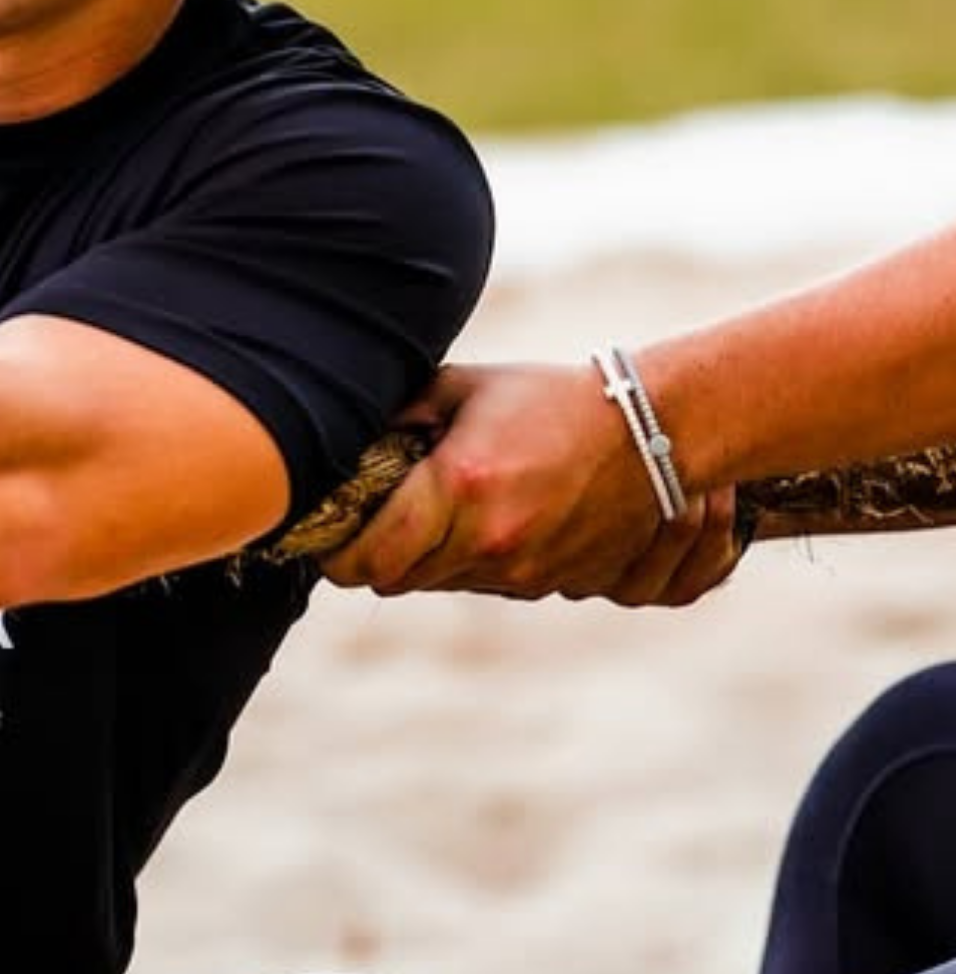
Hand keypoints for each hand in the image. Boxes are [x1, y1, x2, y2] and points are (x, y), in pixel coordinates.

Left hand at [318, 361, 742, 606]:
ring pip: (438, 585)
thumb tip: (345, 434)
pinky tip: (478, 520)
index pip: (370, 557)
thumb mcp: (463, 388)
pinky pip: (484, 584)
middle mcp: (488, 539)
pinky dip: (468, 563)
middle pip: (395, 579)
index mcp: (459, 486)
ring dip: (422, 560)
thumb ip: (401, 413)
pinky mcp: (550, 584)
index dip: (338, 556)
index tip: (325, 538)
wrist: (648, 434)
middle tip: (365, 523)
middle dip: (372, 556)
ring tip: (427, 512)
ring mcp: (522, 569)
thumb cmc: (547, 399)